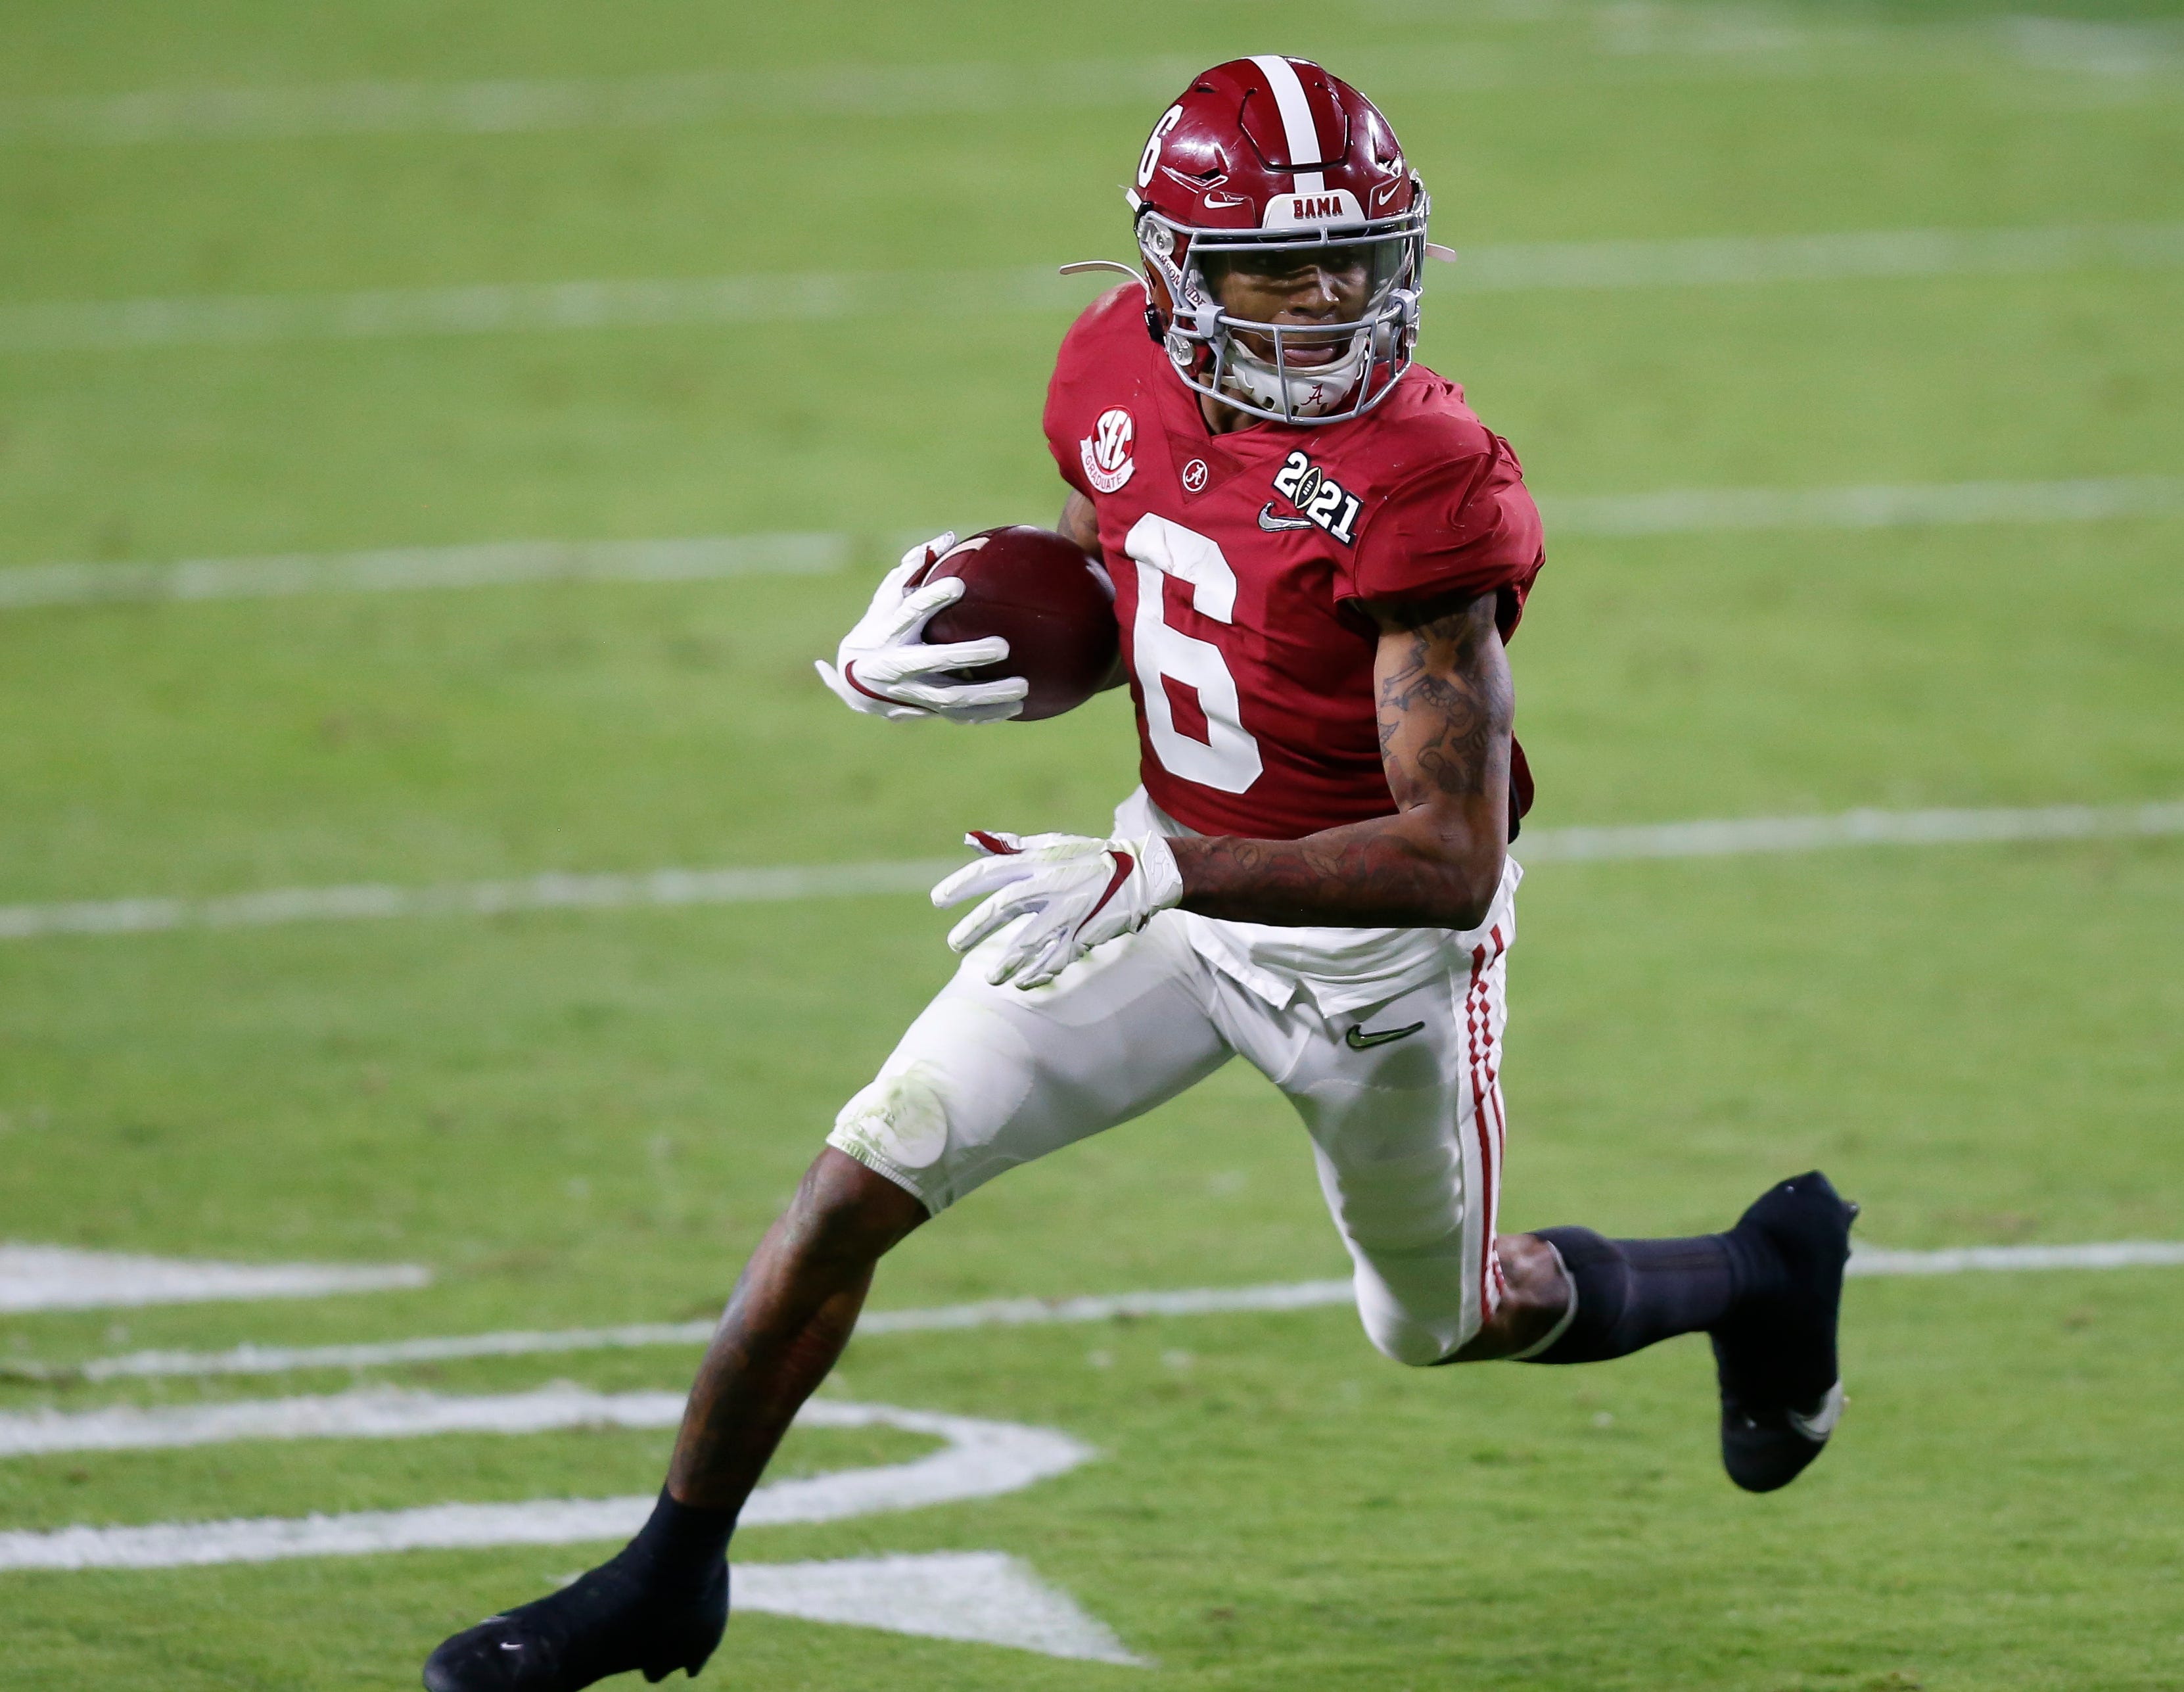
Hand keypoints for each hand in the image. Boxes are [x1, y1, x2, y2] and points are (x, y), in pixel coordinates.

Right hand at [814, 532, 1029, 723]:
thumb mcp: (886, 599)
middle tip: (1004, 646)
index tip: (958, 585)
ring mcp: (911, 693)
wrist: (854, 682)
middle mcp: (898, 664)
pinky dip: (986, 714)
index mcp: (889, 631)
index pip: (910, 613)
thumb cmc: (879, 627)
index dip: (931, 599)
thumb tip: (948, 537)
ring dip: (988, 695)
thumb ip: (913, 568)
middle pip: (935, 662)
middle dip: (968, 655)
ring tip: (1023, 687)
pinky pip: (957, 716)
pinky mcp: (924, 709)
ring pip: (951, 698)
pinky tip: (1017, 708)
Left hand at [932, 830, 1183, 988]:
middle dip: (977, 927)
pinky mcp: (1085, 932)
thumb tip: (971, 840)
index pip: (991, 870)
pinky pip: (1058, 958)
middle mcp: (1052, 884)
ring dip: (1007, 962)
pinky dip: (1039, 973)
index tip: (937, 900)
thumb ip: (1011, 846)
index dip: (962, 885)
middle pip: (1005, 906)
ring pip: (1031, 939)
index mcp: (1039, 860)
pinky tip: (1023, 983)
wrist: (1142, 873)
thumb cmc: (1088, 857)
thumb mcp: (1051, 844)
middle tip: (954, 944)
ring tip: (990, 979)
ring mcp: (1070, 910)